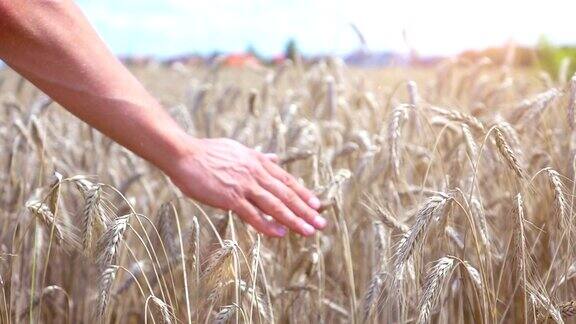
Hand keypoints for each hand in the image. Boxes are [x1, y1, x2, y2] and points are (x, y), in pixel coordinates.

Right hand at [166, 137, 325, 236]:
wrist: (184, 154)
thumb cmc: (207, 152)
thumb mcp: (238, 149)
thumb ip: (258, 156)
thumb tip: (274, 157)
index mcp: (258, 161)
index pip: (286, 180)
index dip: (303, 194)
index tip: (316, 204)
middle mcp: (255, 172)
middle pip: (286, 194)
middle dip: (305, 210)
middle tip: (321, 223)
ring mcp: (244, 185)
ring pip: (275, 205)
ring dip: (294, 219)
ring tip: (308, 231)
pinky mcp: (230, 198)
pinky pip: (253, 214)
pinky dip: (268, 225)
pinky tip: (280, 234)